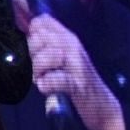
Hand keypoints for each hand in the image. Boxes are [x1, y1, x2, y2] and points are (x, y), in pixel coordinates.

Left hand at [27, 14, 126, 129]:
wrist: (101, 106)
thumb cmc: (75, 81)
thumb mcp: (60, 58)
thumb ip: (44, 43)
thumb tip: (28, 28)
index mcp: (67, 39)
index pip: (42, 22)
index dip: (31, 34)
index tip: (32, 50)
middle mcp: (74, 48)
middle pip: (41, 38)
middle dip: (31, 54)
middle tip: (36, 69)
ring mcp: (78, 66)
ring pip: (49, 55)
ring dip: (38, 69)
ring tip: (41, 79)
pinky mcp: (79, 85)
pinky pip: (58, 79)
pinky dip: (48, 84)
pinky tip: (45, 87)